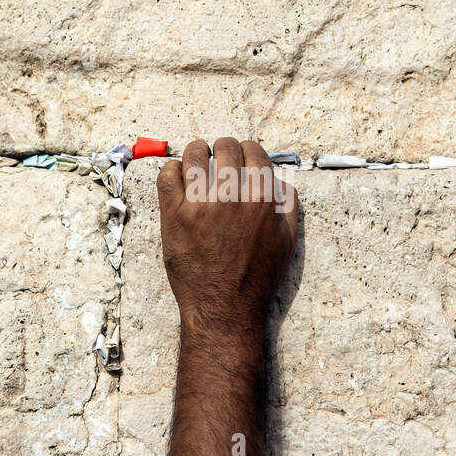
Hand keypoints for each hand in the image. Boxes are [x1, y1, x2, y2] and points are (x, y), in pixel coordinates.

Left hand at [156, 138, 298, 331]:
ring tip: (195, 160)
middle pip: (224, 147)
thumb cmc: (256, 278)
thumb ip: (288, 205)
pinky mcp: (174, 215)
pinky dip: (171, 170)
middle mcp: (232, 196)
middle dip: (222, 149)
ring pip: (193, 156)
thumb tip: (279, 179)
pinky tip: (177, 176)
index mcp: (262, 198)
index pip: (253, 151)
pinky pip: (167, 176)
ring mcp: (200, 204)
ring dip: (195, 153)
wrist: (224, 307)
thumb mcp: (287, 242)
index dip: (247, 150)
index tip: (241, 156)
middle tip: (217, 157)